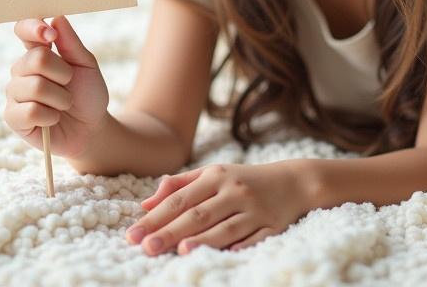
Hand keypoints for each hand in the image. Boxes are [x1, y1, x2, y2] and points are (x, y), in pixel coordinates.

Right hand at [3, 15, 108, 158]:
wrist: (91, 129)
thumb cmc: (88, 94)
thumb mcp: (86, 65)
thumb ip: (71, 43)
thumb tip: (57, 18)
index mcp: (38, 52)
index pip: (23, 30)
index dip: (32, 27)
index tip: (50, 35)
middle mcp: (21, 70)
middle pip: (35, 60)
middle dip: (62, 74)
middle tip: (69, 85)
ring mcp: (15, 93)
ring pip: (34, 87)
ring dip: (60, 98)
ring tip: (63, 104)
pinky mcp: (12, 117)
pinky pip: (30, 111)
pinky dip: (50, 116)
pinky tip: (53, 119)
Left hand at [126, 162, 310, 255]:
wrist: (294, 181)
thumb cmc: (244, 180)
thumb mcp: (214, 174)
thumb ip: (180, 185)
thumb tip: (146, 204)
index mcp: (216, 176)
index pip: (180, 199)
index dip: (155, 217)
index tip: (133, 234)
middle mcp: (234, 191)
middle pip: (199, 214)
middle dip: (171, 231)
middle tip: (146, 247)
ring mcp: (254, 209)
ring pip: (225, 227)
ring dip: (203, 239)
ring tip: (180, 251)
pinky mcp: (272, 225)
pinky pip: (253, 238)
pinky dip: (239, 246)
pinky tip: (224, 254)